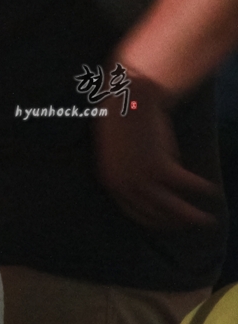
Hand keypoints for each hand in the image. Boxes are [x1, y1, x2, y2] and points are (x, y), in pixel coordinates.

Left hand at [94, 78, 221, 229]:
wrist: (129, 98)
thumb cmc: (123, 119)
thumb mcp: (117, 152)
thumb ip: (127, 171)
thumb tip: (144, 185)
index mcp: (111, 181)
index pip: (132, 211)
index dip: (151, 220)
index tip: (166, 224)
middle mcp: (124, 184)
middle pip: (152, 213)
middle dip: (173, 223)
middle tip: (189, 226)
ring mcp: (141, 177)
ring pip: (170, 206)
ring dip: (190, 215)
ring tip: (206, 220)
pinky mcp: (161, 166)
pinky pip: (186, 184)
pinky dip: (200, 188)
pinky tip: (211, 191)